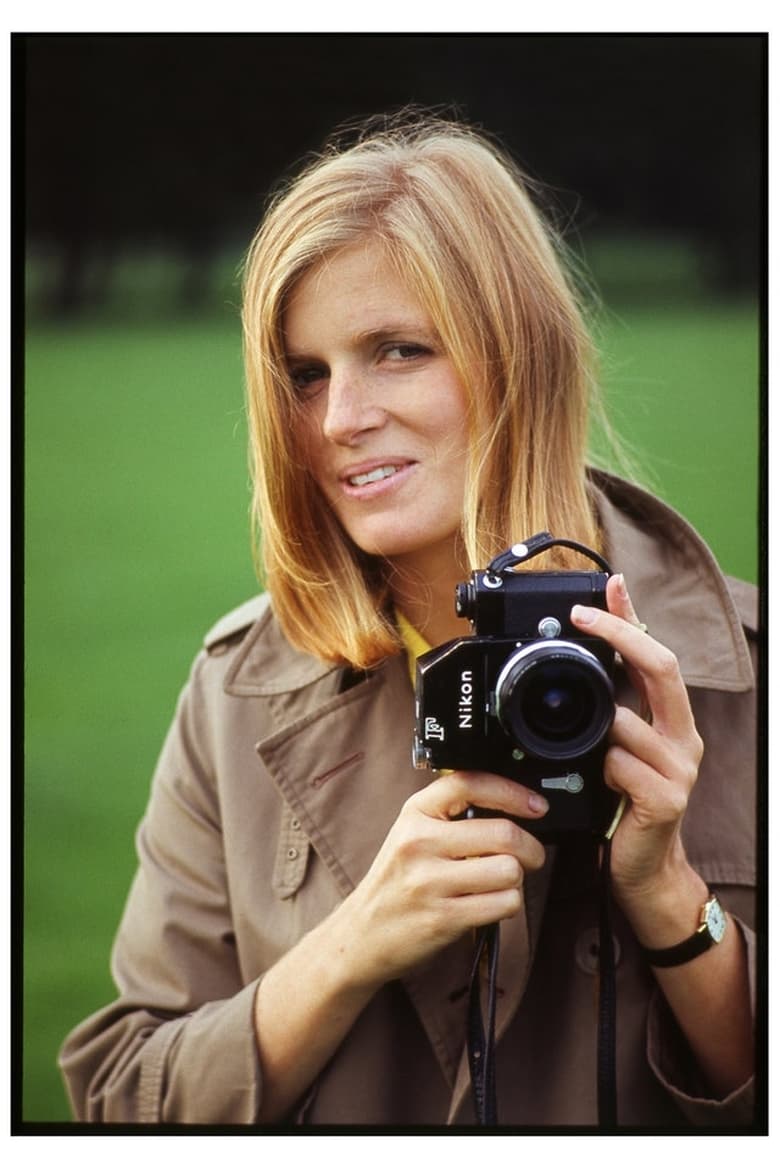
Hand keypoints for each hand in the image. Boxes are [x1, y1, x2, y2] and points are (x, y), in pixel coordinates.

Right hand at [339, 771, 547, 989]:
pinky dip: (508, 904)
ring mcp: (430, 882)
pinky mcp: (443, 918)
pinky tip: (490, 904)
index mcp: (414, 814)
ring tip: (499, 884)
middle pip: (503, 833)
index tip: (536, 806)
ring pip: (509, 871)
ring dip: (516, 880)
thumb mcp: (410, 835)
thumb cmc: (395, 884)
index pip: (469, 784)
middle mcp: (419, 843)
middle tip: (530, 856)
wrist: (362, 935)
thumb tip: (512, 808)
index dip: (511, 792)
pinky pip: (504, 904)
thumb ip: (451, 817)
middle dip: (530, 848)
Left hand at [570, 575, 703, 912]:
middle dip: (621, 637)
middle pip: (662, 668)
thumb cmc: (624, 801)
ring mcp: (678, 767)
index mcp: (669, 718)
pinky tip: (602, 782)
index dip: (633, 618)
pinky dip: (603, 768)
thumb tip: (585, 653)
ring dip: (599, 729)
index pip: (656, 654)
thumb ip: (608, 703)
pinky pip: (622, 765)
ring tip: (588, 752)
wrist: (643, 867)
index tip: (609, 587)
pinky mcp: (666, 798)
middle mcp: (681, 736)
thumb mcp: (615, 744)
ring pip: (628, 721)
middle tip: (581, 617)